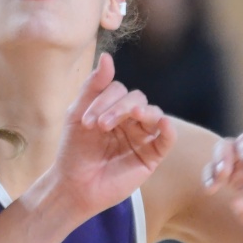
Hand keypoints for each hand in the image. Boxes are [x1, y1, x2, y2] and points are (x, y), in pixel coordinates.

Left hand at [50, 53, 175, 218]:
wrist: (75, 186)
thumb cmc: (74, 151)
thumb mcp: (78, 115)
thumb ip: (93, 87)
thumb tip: (107, 56)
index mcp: (112, 108)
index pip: (118, 91)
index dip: (105, 101)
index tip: (86, 122)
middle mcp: (130, 119)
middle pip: (137, 99)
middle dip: (120, 108)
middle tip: (100, 126)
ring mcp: (142, 136)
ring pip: (153, 113)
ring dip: (142, 112)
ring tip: (131, 118)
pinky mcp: (152, 155)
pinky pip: (167, 138)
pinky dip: (168, 129)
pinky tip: (162, 123)